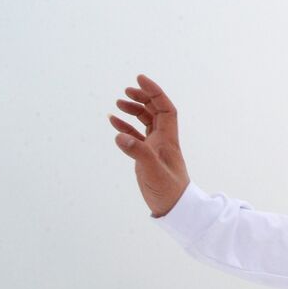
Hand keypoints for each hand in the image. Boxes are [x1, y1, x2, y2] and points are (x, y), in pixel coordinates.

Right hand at [109, 74, 189, 216]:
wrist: (174, 209)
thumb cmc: (168, 190)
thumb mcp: (153, 171)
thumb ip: (137, 152)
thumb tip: (120, 135)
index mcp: (168, 139)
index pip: (165, 108)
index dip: (154, 92)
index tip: (139, 79)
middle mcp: (163, 140)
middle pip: (155, 111)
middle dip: (142, 98)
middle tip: (126, 92)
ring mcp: (154, 148)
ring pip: (145, 122)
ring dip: (132, 110)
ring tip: (117, 104)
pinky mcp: (146, 157)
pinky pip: (136, 136)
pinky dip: (126, 127)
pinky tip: (113, 122)